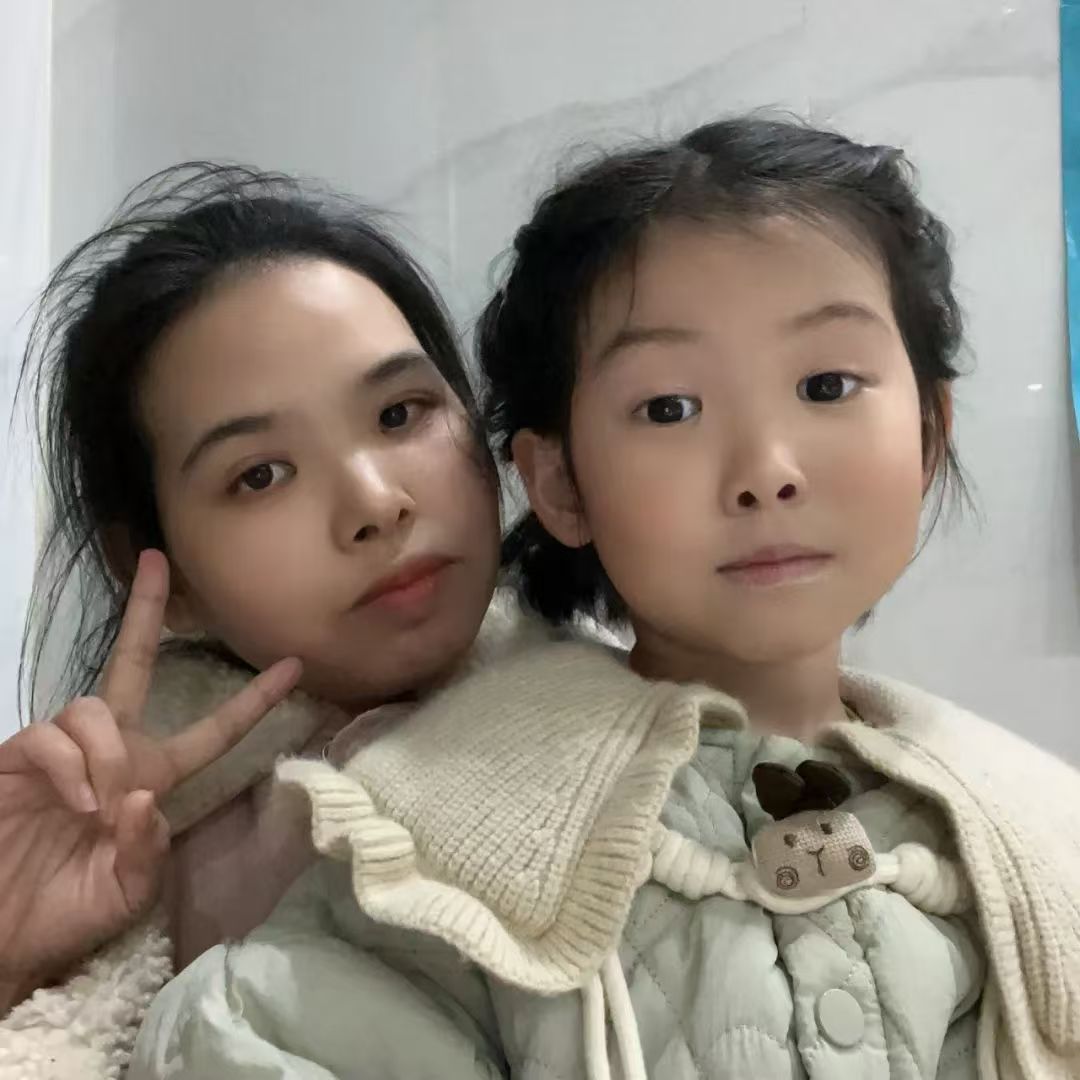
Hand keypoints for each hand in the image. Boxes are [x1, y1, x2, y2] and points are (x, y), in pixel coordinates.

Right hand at [0, 550, 300, 996]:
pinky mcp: (17, 761)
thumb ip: (148, 851)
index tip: (296, 666)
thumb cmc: (69, 912)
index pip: (212, 731)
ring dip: (106, 753)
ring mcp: (61, 753)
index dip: (253, 701)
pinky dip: (71, 766)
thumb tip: (144, 798)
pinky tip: (79, 802)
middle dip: (146, 611)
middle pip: (133, 664)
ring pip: (93, 707)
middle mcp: (110, 752)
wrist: (5, 936)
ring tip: (102, 806)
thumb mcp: (128, 891)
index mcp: (151, 777)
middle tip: (157, 562)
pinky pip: (50, 738)